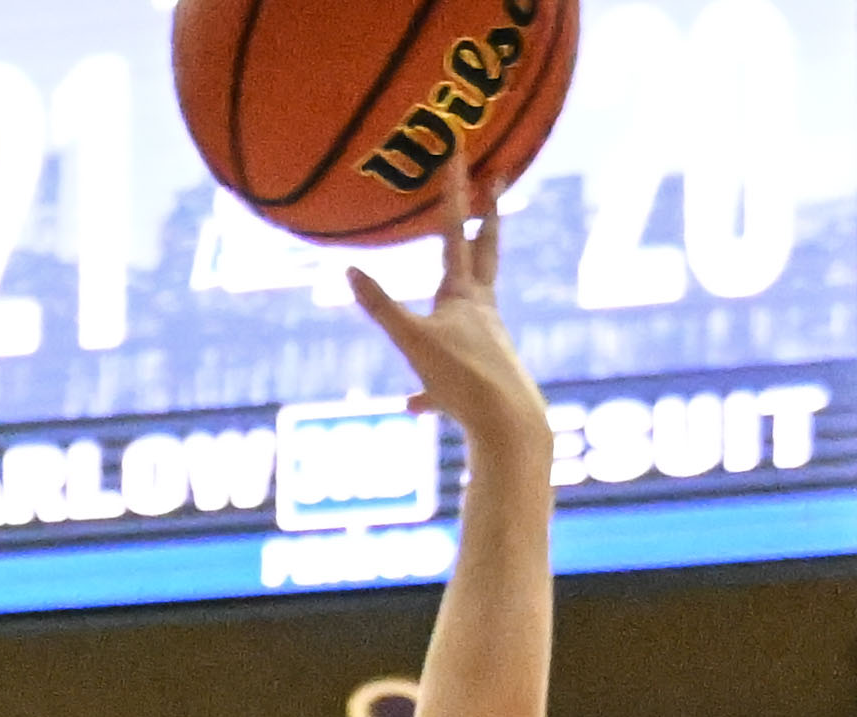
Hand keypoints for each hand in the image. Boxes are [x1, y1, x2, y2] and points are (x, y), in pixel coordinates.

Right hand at [340, 165, 538, 458]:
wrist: (508, 423)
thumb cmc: (463, 380)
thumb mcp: (413, 343)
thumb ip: (381, 307)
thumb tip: (348, 271)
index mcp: (462, 294)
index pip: (453, 231)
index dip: (452, 192)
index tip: (458, 153)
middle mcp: (482, 308)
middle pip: (485, 251)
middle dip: (486, 215)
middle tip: (495, 183)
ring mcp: (488, 337)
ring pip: (474, 305)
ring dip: (465, 287)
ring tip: (452, 286)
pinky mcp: (487, 370)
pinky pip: (454, 368)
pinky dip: (433, 385)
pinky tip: (417, 405)